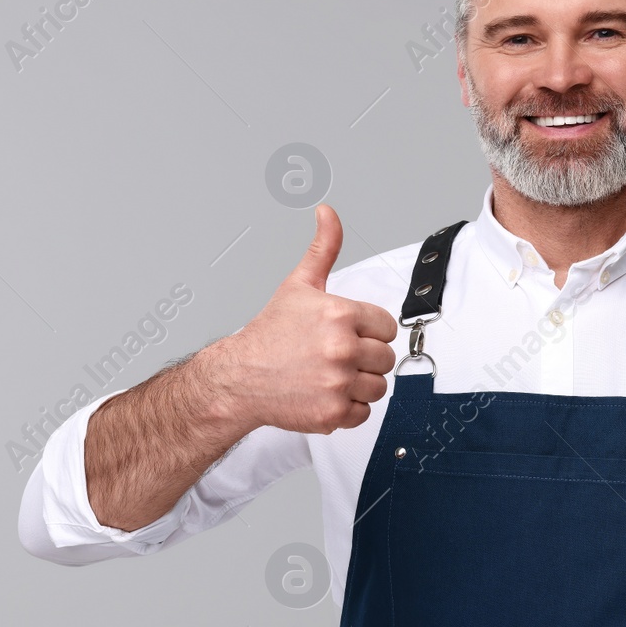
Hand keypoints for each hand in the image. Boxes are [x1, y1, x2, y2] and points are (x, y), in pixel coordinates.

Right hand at [207, 203, 398, 434]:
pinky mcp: (333, 412)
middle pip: (385, 358)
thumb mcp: (298, 285)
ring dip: (358, 384)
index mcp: (339, 314)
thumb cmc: (269, 335)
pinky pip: (363, 413)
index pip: (386, 327)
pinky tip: (324, 394)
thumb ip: (323, 248)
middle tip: (334, 357)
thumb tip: (328, 213)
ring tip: (329, 375)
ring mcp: (338, 382)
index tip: (347, 335)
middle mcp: (341, 348)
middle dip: (364, 358)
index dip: (368, 331)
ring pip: (377, 387)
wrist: (239, 377)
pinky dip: (348, 409)